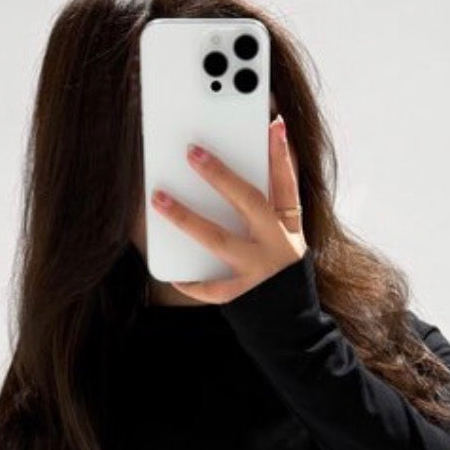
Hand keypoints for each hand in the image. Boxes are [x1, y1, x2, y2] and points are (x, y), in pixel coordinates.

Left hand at [149, 113, 307, 302]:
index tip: (273, 124)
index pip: (286, 184)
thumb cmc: (279, 273)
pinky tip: (173, 271)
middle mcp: (277, 245)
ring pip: (219, 240)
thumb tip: (262, 154)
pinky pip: (211, 287)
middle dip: (221, 176)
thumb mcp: (287, 237)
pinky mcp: (243, 295)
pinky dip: (191, 280)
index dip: (282, 155)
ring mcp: (259, 270)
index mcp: (288, 228)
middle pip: (249, 202)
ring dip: (186, 217)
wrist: (290, 325)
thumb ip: (275, 201)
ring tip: (159, 199)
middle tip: (193, 152)